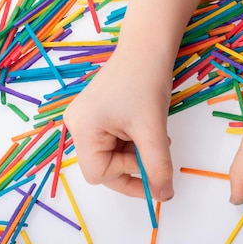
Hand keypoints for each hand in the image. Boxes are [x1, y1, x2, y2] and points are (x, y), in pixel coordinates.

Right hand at [63, 50, 174, 200]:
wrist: (148, 47)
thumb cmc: (146, 82)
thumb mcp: (153, 130)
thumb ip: (157, 167)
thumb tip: (163, 196)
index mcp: (83, 129)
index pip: (99, 174)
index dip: (128, 179)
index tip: (154, 175)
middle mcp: (78, 126)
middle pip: (105, 166)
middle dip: (135, 165)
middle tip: (159, 156)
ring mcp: (88, 120)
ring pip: (115, 155)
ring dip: (139, 153)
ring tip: (156, 135)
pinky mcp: (100, 115)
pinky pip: (117, 142)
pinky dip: (136, 143)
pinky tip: (149, 129)